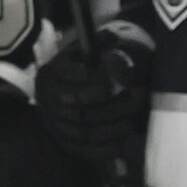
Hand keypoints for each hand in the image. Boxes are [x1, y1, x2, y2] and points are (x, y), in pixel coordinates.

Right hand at [35, 43, 149, 159]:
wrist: (56, 97)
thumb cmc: (75, 71)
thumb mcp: (81, 54)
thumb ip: (96, 45)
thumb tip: (112, 35)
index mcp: (50, 74)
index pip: (68, 76)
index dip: (95, 78)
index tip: (119, 78)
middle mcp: (47, 100)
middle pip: (80, 106)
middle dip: (114, 103)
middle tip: (138, 96)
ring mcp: (54, 124)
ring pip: (85, 131)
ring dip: (114, 126)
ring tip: (134, 117)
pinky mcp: (63, 143)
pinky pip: (85, 150)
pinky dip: (106, 148)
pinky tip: (123, 139)